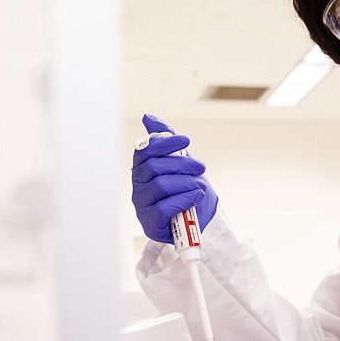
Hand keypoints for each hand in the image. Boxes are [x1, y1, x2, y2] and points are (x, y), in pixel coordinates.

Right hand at [131, 113, 217, 243]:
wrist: (198, 220)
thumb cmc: (186, 190)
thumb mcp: (180, 163)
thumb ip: (165, 140)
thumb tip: (148, 117)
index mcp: (142, 169)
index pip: (145, 150)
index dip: (164, 143)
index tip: (186, 141)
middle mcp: (138, 186)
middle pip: (154, 167)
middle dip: (182, 164)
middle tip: (201, 167)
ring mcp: (142, 205)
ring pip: (161, 186)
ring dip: (186, 183)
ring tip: (200, 186)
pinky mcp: (150, 223)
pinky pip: (165, 207)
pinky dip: (185, 199)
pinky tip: (195, 197)